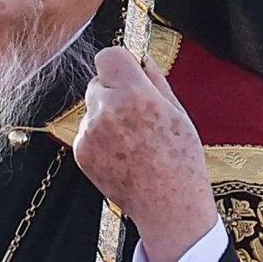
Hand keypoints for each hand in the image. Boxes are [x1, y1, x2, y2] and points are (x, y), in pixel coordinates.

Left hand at [73, 46, 218, 261]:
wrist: (168, 205)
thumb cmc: (181, 160)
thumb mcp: (178, 113)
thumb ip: (156, 81)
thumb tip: (144, 60)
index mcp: (134, 94)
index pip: (108, 56)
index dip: (120, 62)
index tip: (128, 72)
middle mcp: (107, 110)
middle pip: (98, 81)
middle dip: (113, 90)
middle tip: (137, 113)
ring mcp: (90, 133)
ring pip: (92, 108)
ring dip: (106, 116)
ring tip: (132, 140)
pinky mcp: (81, 152)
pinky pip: (87, 132)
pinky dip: (99, 138)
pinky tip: (122, 154)